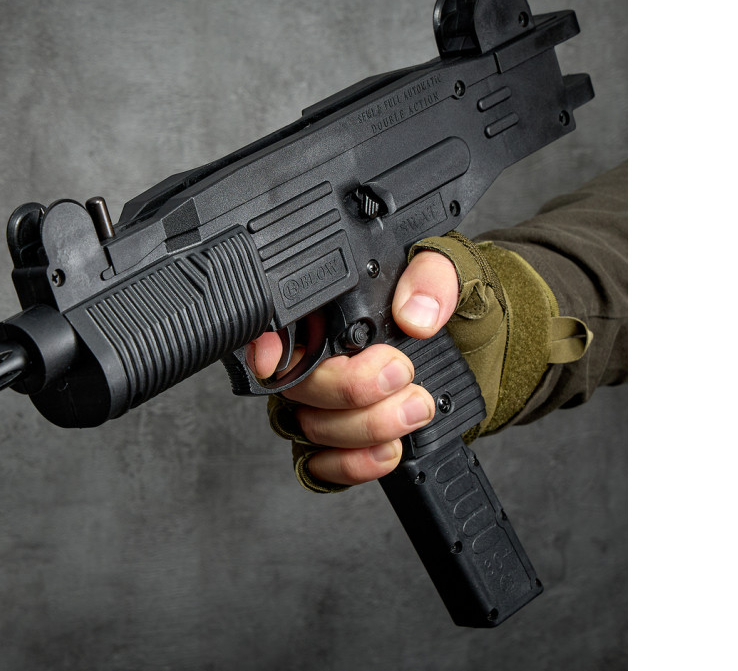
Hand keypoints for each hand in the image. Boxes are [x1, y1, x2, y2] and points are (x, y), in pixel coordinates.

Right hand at [249, 251, 458, 486]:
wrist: (475, 353)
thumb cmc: (446, 310)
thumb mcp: (450, 271)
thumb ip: (433, 277)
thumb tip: (415, 314)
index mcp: (325, 311)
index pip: (274, 327)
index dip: (262, 346)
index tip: (271, 359)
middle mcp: (313, 360)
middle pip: (297, 385)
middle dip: (350, 387)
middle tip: (400, 374)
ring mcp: (322, 405)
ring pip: (313, 427)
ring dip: (366, 425)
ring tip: (417, 407)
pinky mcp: (338, 445)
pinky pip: (323, 466)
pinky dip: (354, 464)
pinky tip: (390, 450)